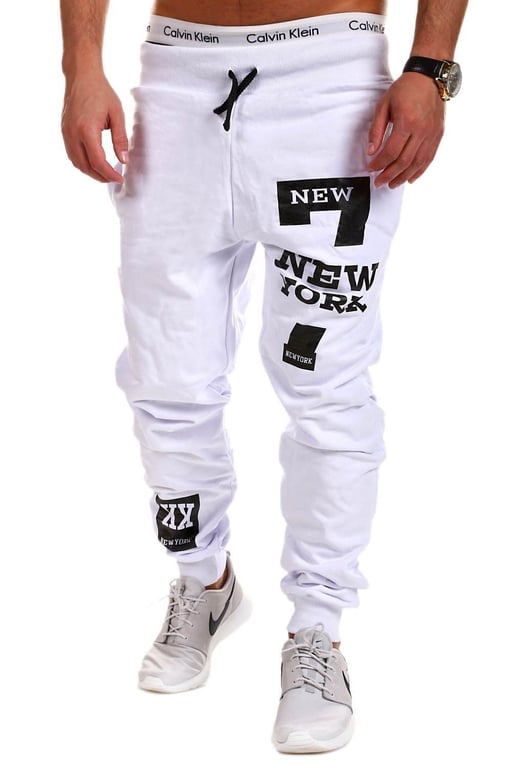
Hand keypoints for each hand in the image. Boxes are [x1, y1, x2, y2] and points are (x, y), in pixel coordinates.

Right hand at [61, 72, 127, 182]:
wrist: (81, 76)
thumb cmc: (101, 92)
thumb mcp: (117, 114)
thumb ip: (120, 139)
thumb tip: (124, 160)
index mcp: (87, 130)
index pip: (98, 162)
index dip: (109, 174)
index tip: (120, 178)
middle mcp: (73, 134)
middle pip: (85, 166)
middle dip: (101, 177)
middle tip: (114, 178)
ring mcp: (66, 133)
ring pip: (77, 163)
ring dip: (91, 172)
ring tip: (105, 173)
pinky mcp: (64, 131)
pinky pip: (72, 154)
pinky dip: (83, 163)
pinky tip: (94, 163)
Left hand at [367, 72, 444, 188]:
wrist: (429, 76)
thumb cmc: (405, 88)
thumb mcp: (384, 105)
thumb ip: (376, 130)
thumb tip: (371, 151)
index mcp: (406, 122)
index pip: (390, 152)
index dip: (379, 164)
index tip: (371, 169)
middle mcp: (422, 130)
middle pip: (404, 161)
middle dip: (390, 175)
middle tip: (380, 182)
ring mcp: (432, 134)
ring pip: (418, 163)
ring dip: (404, 177)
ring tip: (393, 184)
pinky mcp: (438, 134)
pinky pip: (429, 158)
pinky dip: (420, 171)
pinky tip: (411, 178)